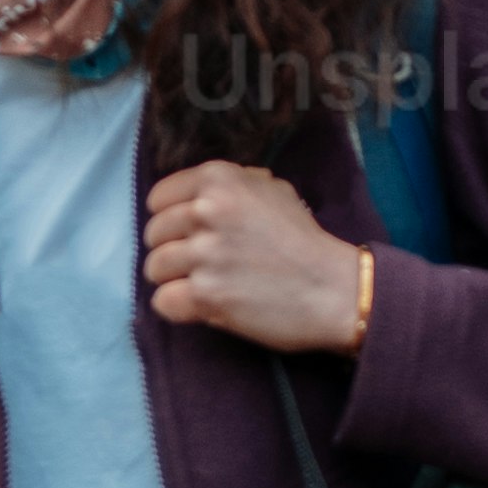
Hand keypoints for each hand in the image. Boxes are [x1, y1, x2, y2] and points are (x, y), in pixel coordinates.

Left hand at [144, 162, 372, 350]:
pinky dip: (178, 308)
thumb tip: (198, 194)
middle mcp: (206, 211)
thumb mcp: (275, 191)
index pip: (159, 198)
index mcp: (219, 179)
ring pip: (154, 268)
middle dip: (173, 250)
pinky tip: (202, 306)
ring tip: (205, 284)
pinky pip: (162, 302)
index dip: (172, 217)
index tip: (191, 233)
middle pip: (154, 234)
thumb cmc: (304, 241)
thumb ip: (234, 185)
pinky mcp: (205, 295)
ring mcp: (204, 254)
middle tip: (204, 263)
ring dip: (175, 280)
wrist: (333, 289)